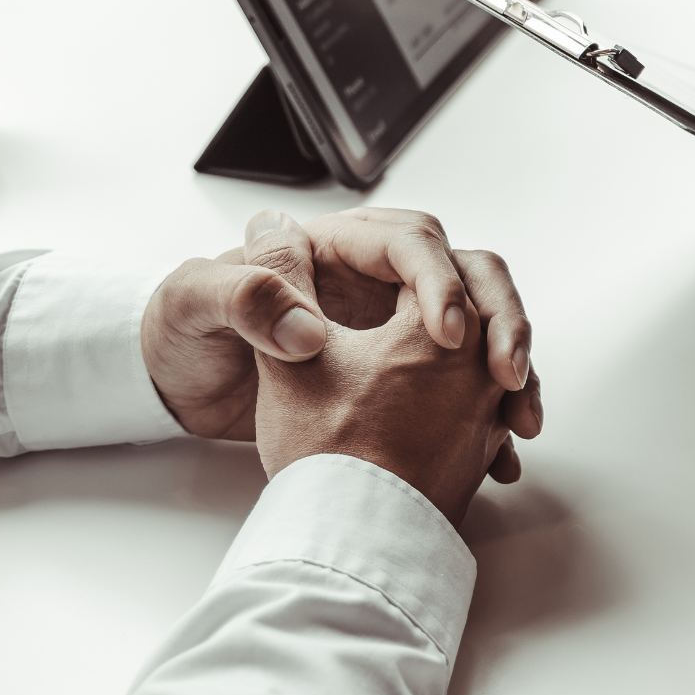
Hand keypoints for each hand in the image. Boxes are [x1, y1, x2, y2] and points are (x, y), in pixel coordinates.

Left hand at [140, 207, 539, 445]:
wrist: (176, 390)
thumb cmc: (180, 330)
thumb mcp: (193, 302)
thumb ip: (243, 297)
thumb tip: (306, 328)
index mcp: (335, 246)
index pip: (412, 242)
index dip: (439, 280)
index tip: (447, 333)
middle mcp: (374, 280)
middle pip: (470, 275)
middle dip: (502, 320)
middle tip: (507, 372)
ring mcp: (394, 327)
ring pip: (481, 329)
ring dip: (509, 370)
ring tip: (519, 419)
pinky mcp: (402, 374)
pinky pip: (466, 385)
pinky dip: (490, 416)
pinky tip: (500, 453)